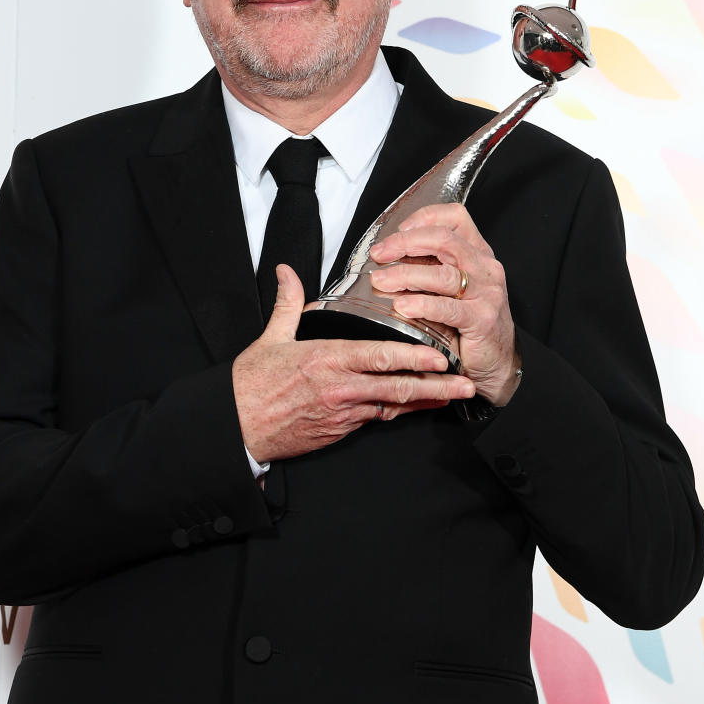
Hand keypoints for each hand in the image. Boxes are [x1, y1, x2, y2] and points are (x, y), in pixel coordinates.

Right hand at [232, 264, 478, 462]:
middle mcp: (340, 389)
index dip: (413, 359)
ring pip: (393, 406)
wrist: (236, 427)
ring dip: (426, 401)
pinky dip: (401, 412)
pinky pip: (377, 419)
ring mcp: (342, 413)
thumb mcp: (270, 338)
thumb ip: (288, 304)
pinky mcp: (339, 431)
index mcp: (326, 359)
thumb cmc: (251, 384)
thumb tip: (286, 272)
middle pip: (397, 387)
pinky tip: (419, 407)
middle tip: (466, 383)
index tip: (439, 356)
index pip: (379, 357)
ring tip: (455, 397)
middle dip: (436, 386)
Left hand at [368, 203, 520, 405]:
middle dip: (406, 243)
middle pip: (443, 240)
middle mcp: (485, 268)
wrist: (497, 362)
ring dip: (406, 275)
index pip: (455, 218)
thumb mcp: (452, 289)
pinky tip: (402, 306)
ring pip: (443, 274)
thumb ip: (430, 269)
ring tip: (381, 281)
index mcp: (477, 254)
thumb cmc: (469, 324)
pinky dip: (422, 305)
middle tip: (379, 254)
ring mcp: (486, 293)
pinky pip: (448, 308)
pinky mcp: (482, 319)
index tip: (398, 229)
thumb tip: (387, 259)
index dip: (425, 217)